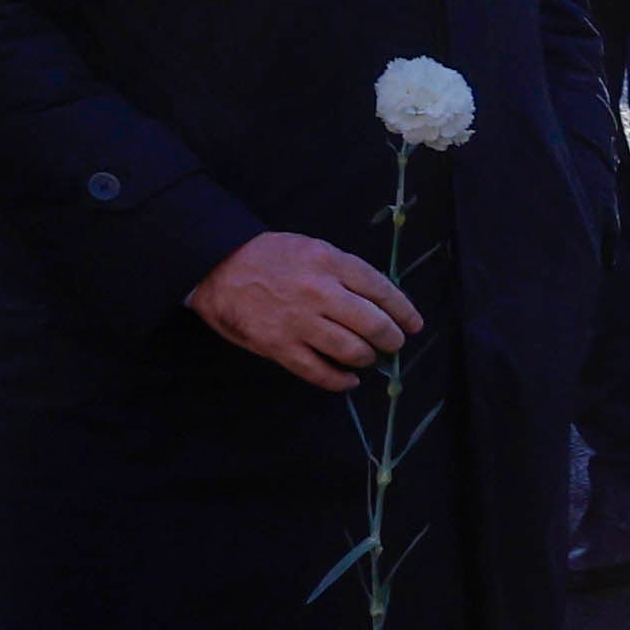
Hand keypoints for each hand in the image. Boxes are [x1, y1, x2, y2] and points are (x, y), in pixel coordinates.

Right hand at [188, 231, 421, 390]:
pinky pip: (320, 373)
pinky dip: (341, 381)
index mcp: (330, 262)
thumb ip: (343, 272)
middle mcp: (320, 292)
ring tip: (367, 357)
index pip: (382, 290)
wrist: (215, 266)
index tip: (413, 324)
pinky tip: (349, 380)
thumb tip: (379, 302)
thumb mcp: (310, 248)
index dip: (404, 311)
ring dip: (367, 359)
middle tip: (393, 343)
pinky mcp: (280, 347)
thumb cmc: (267, 257)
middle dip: (391, 339)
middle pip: (374, 324)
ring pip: (353, 352)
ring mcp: (300, 322)